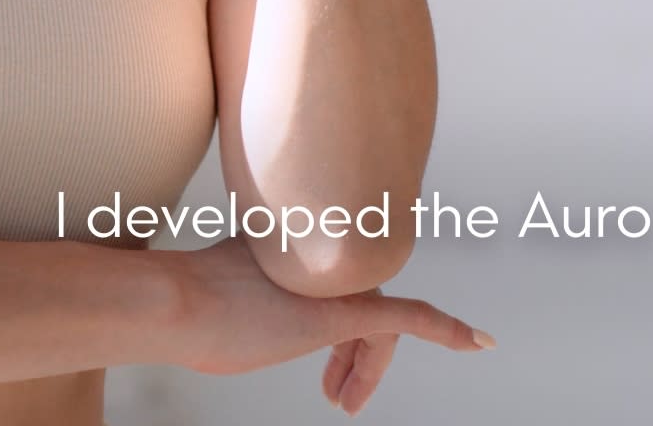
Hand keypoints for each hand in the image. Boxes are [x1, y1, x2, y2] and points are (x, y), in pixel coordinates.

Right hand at [164, 238, 489, 410]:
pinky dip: (447, 330)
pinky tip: (477, 343)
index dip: (345, 329)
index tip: (337, 361)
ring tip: (344, 402)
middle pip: (364, 307)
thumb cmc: (187, 308)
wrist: (175, 303)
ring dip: (368, 368)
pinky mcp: (345, 310)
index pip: (344, 287)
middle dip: (356, 357)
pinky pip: (409, 319)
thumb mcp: (228, 293)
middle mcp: (328, 261)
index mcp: (303, 251)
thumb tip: (235, 300)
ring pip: (377, 324)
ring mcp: (337, 283)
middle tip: (338, 396)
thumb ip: (252, 289)